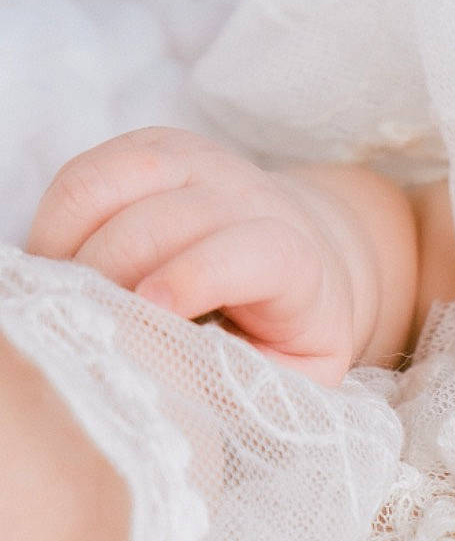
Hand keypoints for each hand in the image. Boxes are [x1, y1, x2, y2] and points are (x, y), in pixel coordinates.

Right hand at [25, 126, 375, 385]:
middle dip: (105, 278)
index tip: (151, 311)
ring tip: (64, 295)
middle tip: (80, 327)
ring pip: (109, 187)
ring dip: (66, 246)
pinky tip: (61, 261)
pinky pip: (84, 174)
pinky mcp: (156, 149)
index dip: (197, 276)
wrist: (312, 253)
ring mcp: (201, 165)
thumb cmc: (291, 331)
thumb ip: (248, 383)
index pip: (251, 252)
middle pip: (157, 225)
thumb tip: (178, 391)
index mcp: (295, 260)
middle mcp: (250, 199)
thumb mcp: (292, 374)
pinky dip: (55, 220)